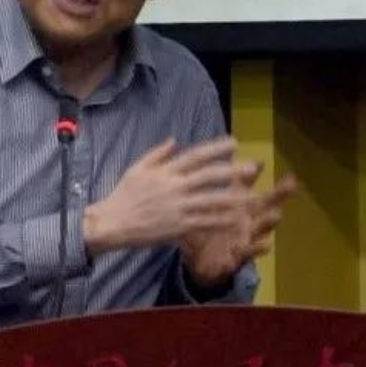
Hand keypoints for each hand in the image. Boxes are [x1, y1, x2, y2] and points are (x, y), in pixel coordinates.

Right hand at [83, 137, 250, 253]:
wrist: (112, 223)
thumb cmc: (124, 195)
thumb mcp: (137, 168)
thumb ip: (157, 154)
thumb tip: (174, 140)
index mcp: (165, 171)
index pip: (196, 155)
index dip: (216, 148)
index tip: (234, 143)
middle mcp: (174, 187)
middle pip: (208, 176)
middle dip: (231, 170)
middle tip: (253, 167)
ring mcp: (177, 207)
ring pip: (210, 200)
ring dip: (233, 197)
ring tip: (251, 195)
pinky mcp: (178, 226)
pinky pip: (203, 223)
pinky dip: (220, 221)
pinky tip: (236, 219)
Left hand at [180, 163, 296, 289]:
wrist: (200, 263)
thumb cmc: (207, 230)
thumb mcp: (207, 206)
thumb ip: (213, 186)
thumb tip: (209, 160)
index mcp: (238, 206)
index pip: (249, 186)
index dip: (255, 174)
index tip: (264, 163)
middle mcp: (247, 220)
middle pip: (266, 204)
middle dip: (279, 194)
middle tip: (292, 182)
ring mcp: (246, 238)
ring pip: (261, 228)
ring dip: (269, 221)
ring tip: (277, 214)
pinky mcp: (239, 257)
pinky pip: (250, 252)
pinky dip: (258, 248)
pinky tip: (266, 245)